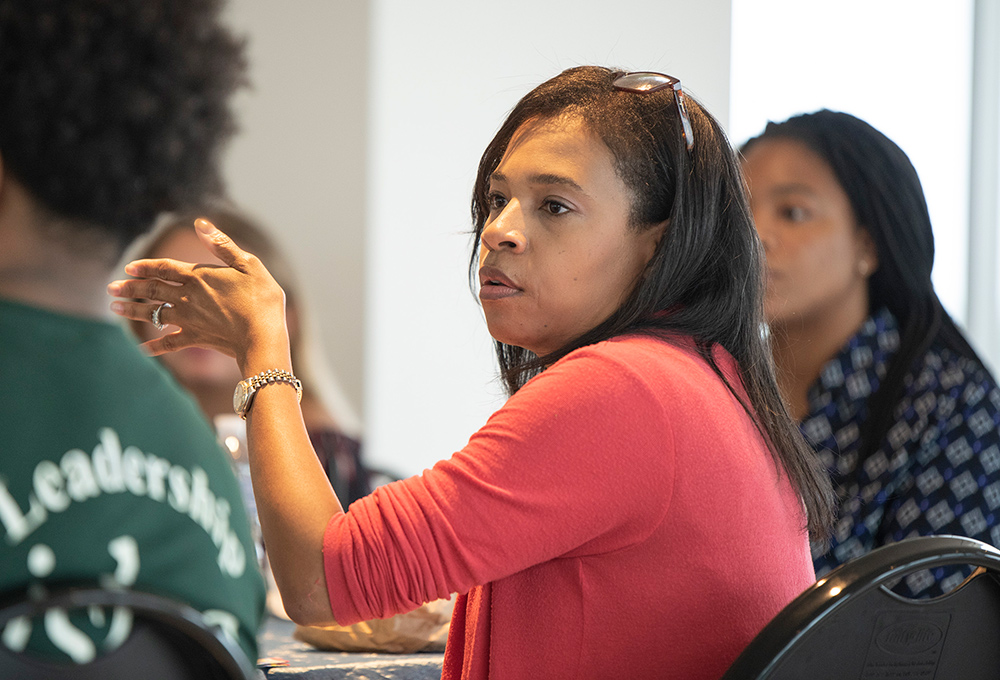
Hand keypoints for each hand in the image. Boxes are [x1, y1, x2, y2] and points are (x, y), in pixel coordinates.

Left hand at [108, 218, 289, 371]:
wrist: (262, 336)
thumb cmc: (261, 299)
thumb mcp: (248, 264)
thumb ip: (222, 245)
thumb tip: (200, 223)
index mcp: (198, 277)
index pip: (164, 268)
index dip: (145, 267)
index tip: (128, 268)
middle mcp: (187, 298)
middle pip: (152, 291)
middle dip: (129, 289)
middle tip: (111, 289)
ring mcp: (189, 320)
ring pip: (154, 314)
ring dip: (133, 311)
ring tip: (115, 309)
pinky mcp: (196, 338)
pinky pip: (170, 343)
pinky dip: (155, 347)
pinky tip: (143, 350)